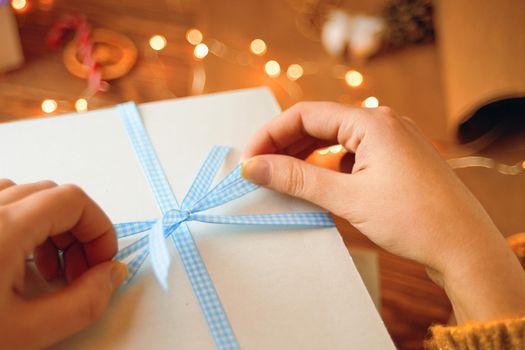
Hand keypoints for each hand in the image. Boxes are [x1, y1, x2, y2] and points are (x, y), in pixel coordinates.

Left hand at [0, 180, 126, 348]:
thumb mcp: (25, 332)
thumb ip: (82, 302)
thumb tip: (113, 275)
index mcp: (1, 227)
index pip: (72, 201)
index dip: (99, 229)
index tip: (102, 262)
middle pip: (51, 195)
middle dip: (78, 231)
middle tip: (80, 272)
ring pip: (25, 197)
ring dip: (49, 228)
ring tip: (48, 270)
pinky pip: (1, 205)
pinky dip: (22, 226)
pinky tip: (17, 264)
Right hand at [242, 102, 524, 323]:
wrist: (464, 249)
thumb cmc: (415, 220)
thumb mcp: (348, 198)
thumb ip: (297, 179)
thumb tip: (255, 166)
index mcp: (372, 122)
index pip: (306, 115)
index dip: (271, 134)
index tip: (249, 158)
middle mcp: (382, 124)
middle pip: (319, 125)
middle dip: (285, 145)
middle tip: (259, 169)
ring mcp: (390, 142)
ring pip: (334, 141)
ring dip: (305, 157)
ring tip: (280, 178)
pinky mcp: (394, 161)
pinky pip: (351, 155)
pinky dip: (327, 167)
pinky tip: (314, 184)